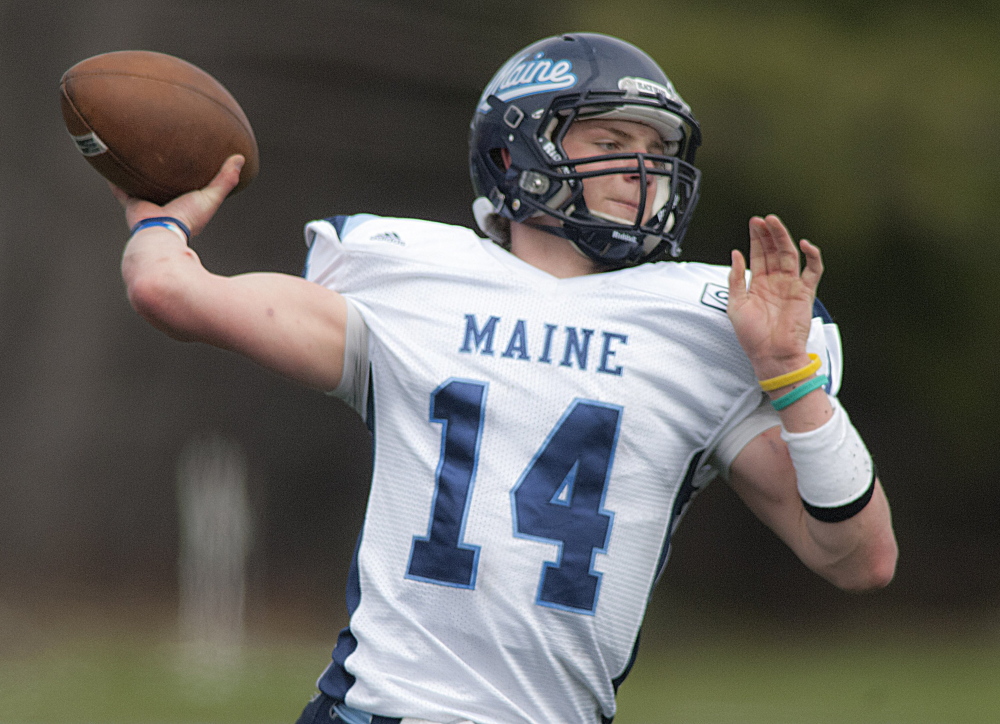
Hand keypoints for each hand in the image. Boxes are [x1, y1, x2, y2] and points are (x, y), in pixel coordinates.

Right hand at [110, 154, 245, 237]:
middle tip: (161, 151)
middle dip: (162, 172)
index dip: (189, 175)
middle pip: (163, 185)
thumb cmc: (188, 219)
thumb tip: (240, 157)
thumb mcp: (210, 197)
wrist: (161, 232)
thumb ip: (225, 180)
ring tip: (134, 152)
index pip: (187, 187)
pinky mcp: (132, 203)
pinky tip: (110, 163)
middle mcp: (165, 204)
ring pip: (142, 184)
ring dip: (138, 172)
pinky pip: (121, 188)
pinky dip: (115, 178)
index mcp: (184, 204)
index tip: (191, 159)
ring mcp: (148, 204)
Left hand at [727, 214, 823, 378]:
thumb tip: (735, 254)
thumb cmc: (752, 336)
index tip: (754, 223)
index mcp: (758, 284)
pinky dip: (812, 256)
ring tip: (775, 223)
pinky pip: (813, 270)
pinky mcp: (805, 292)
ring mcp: (791, 285)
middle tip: (763, 219)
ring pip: (790, 254)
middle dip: (768, 233)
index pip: (758, 254)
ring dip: (783, 237)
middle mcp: (775, 282)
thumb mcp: (735, 304)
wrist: (771, 355)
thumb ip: (735, 279)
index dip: (756, 238)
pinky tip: (804, 244)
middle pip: (773, 250)